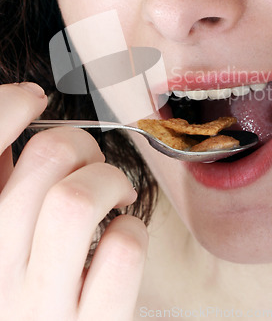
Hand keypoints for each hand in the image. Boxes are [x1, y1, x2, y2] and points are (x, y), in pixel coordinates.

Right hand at [0, 83, 147, 320]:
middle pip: (46, 158)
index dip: (8, 104)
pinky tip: (121, 236)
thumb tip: (16, 113)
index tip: (33, 98)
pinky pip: (121, 250)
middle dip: (80, 142)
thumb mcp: (1, 234)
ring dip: (109, 180)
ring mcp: (40, 306)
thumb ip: (0, 181)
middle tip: (90, 161)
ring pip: (78, 199)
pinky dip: (132, 229)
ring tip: (114, 195)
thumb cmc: (26, 287)